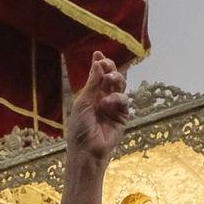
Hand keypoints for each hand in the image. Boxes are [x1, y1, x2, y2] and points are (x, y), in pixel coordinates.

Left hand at [64, 52, 130, 167]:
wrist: (87, 150)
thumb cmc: (79, 128)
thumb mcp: (83, 102)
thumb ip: (92, 83)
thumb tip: (97, 62)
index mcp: (91, 94)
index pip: (97, 75)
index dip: (99, 63)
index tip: (98, 54)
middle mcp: (103, 98)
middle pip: (111, 77)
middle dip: (110, 68)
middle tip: (105, 65)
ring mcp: (114, 106)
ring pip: (120, 86)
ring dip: (115, 79)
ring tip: (108, 80)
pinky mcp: (122, 115)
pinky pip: (124, 100)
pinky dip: (117, 98)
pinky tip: (107, 102)